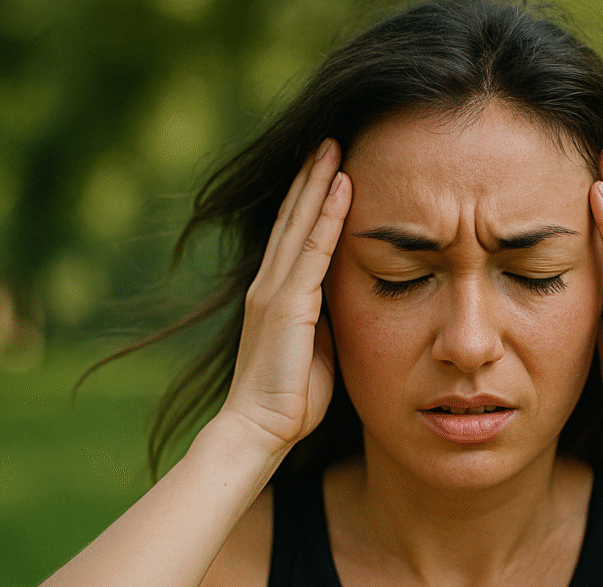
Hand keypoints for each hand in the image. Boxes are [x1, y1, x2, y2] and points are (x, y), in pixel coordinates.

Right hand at [218, 138, 350, 453]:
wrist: (260, 430)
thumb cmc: (289, 399)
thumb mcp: (315, 350)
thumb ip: (324, 322)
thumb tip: (341, 305)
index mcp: (276, 296)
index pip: (294, 236)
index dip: (309, 201)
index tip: (327, 170)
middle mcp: (270, 284)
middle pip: (292, 218)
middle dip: (311, 178)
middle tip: (329, 140)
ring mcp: (275, 291)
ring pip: (300, 223)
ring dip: (319, 183)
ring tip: (334, 146)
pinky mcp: (287, 303)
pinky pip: (312, 249)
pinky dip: (328, 216)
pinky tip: (342, 186)